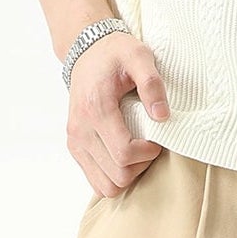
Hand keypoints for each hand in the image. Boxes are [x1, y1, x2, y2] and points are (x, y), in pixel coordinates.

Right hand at [66, 32, 169, 197]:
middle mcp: (80, 129)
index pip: (123, 153)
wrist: (87, 52)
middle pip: (117, 175)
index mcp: (96, 109)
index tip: (157, 140)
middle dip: (140, 166)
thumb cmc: (115, 54)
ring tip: (137, 153)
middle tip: (149, 145)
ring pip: (105, 185)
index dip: (148, 153)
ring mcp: (75, 140)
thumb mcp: (139, 56)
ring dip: (127, 175)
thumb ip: (151, 83)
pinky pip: (95, 181)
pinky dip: (113, 176)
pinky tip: (124, 156)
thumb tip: (162, 116)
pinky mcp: (74, 147)